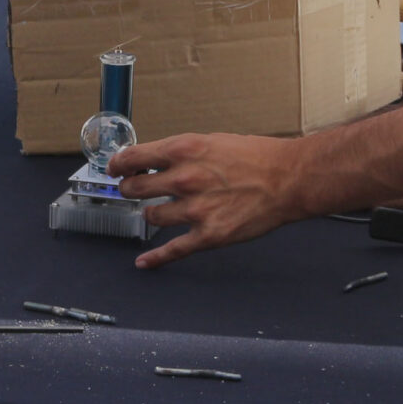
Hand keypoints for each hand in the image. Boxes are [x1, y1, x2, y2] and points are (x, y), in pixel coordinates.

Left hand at [113, 130, 313, 269]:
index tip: (114, 168)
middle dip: (129, 189)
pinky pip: (173, 250)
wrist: (289, 179)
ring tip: (160, 210)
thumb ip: (180, 152)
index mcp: (183, 150)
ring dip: (151, 214)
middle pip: (134, 189)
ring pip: (151, 217)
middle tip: (132, 189)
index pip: (133, 158)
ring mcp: (195, 210)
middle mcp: (184, 179)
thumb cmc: (256, 157)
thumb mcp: (211, 141)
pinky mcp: (209, 235)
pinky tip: (144, 262)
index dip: (118, 165)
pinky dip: (155, 258)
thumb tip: (154, 160)